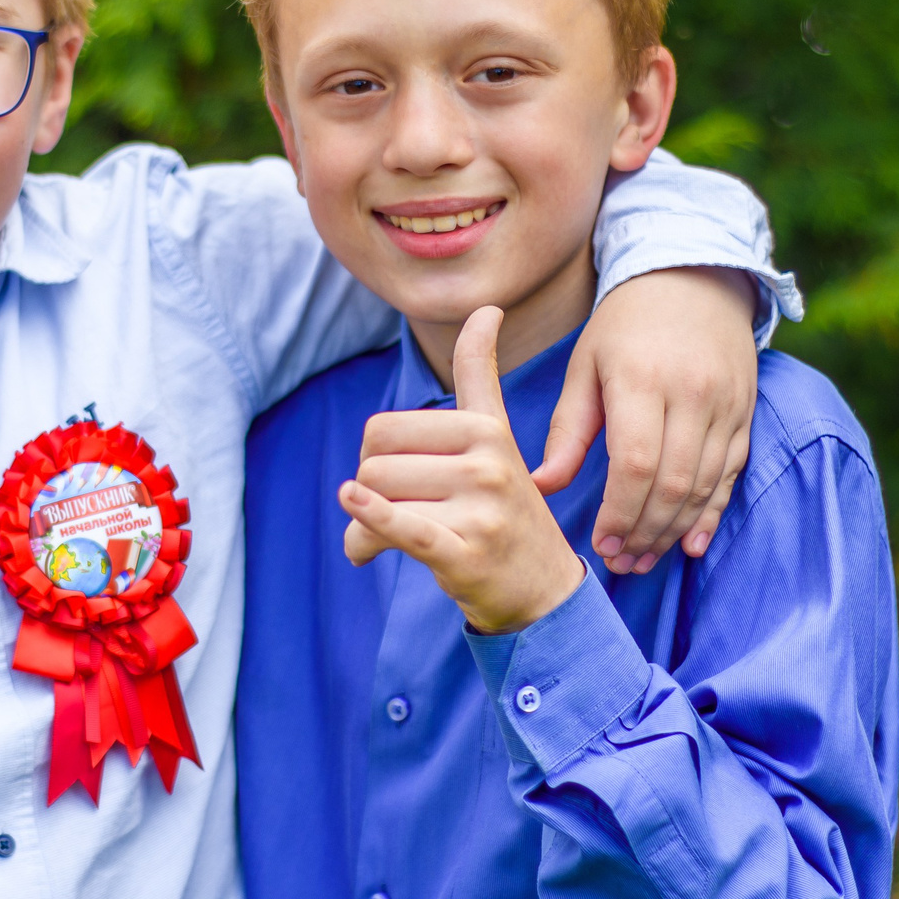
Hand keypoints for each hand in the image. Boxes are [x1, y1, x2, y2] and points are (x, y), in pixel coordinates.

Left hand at [338, 308, 587, 634]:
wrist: (544, 589)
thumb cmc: (505, 511)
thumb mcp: (498, 438)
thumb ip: (481, 376)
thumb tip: (487, 308)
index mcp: (486, 429)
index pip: (385, 429)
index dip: (374, 454)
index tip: (396, 463)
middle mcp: (487, 461)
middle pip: (374, 464)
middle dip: (370, 493)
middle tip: (395, 517)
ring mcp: (481, 507)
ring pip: (379, 498)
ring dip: (363, 530)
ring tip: (383, 545)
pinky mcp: (468, 552)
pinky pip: (405, 527)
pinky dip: (371, 519)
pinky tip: (354, 514)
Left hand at [538, 266, 757, 571]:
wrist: (694, 277)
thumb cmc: (624, 325)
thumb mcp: (585, 366)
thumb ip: (567, 429)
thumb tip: (541, 485)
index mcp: (641, 378)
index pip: (635, 463)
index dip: (618, 513)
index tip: (598, 543)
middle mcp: (692, 392)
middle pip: (673, 483)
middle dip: (644, 533)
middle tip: (619, 564)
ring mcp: (726, 404)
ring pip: (705, 485)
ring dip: (674, 531)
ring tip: (644, 560)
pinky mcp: (746, 412)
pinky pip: (732, 474)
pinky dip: (712, 513)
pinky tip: (690, 544)